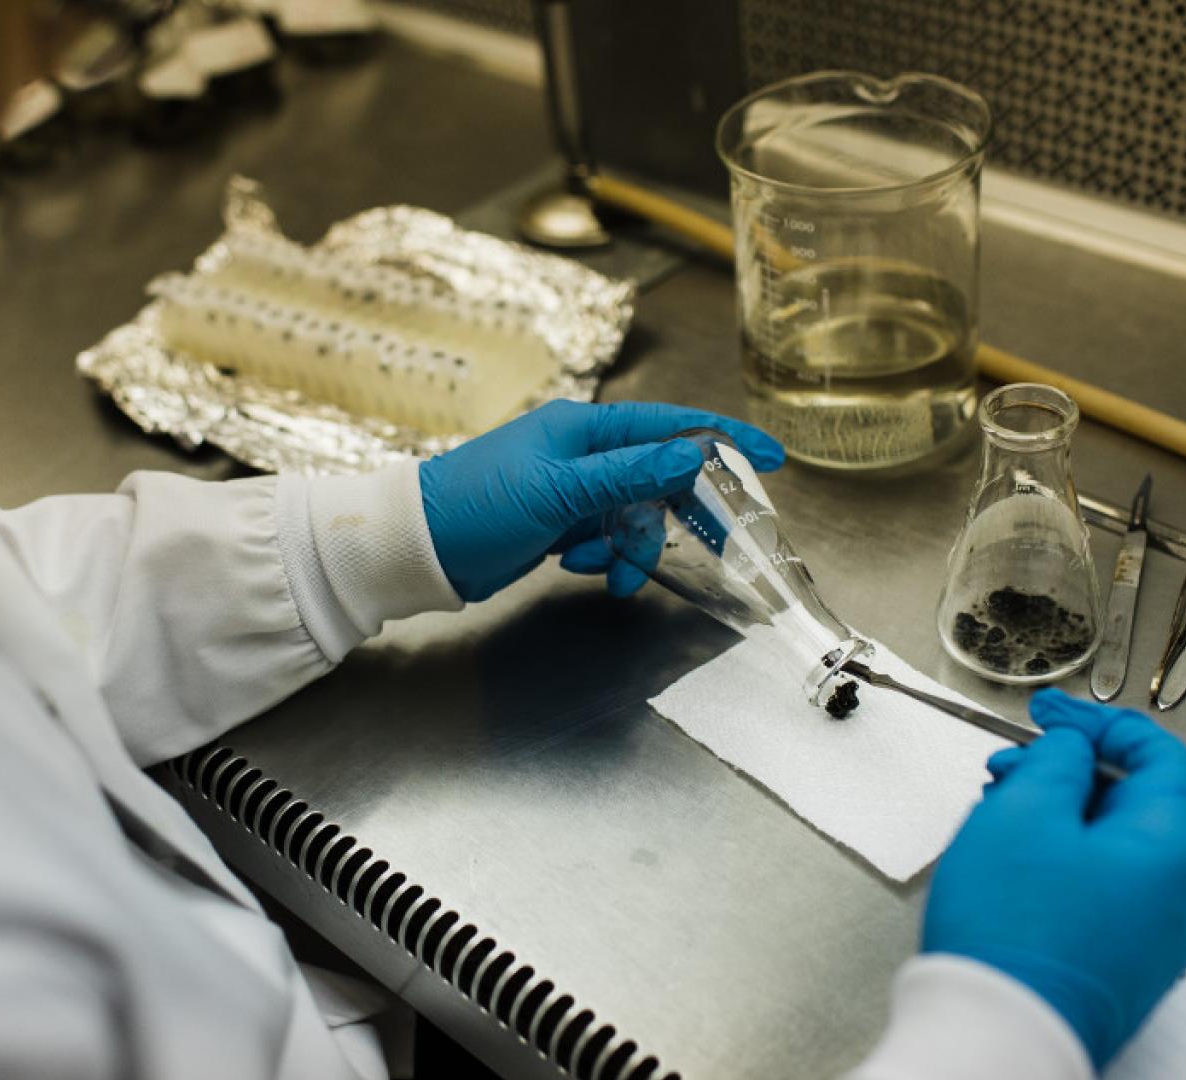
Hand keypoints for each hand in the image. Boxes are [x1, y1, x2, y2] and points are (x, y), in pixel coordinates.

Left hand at [419, 400, 783, 601]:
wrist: (415, 549)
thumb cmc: (477, 508)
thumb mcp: (559, 493)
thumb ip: (629, 476)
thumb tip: (691, 456)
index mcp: (585, 429)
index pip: (671, 427)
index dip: (723, 441)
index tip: (770, 458)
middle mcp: (582, 453)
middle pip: (659, 479)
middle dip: (674, 518)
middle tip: (711, 546)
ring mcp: (570, 489)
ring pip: (633, 517)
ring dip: (629, 549)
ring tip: (603, 573)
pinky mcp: (556, 522)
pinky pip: (603, 537)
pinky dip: (599, 557)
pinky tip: (572, 567)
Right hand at [921, 690, 1185, 1067]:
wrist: (1002, 1031)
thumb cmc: (1013, 932)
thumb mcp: (1024, 813)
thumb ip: (1057, 762)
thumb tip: (1074, 749)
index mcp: (1171, 848)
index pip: (1160, 755)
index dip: (1101, 722)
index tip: (1052, 714)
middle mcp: (1180, 893)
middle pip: (1135, 800)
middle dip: (1068, 772)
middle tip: (1010, 766)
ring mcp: (1157, 933)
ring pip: (1113, 845)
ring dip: (1058, 815)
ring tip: (998, 814)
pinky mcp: (1127, 960)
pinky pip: (1105, 887)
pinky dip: (1063, 858)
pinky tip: (1014, 859)